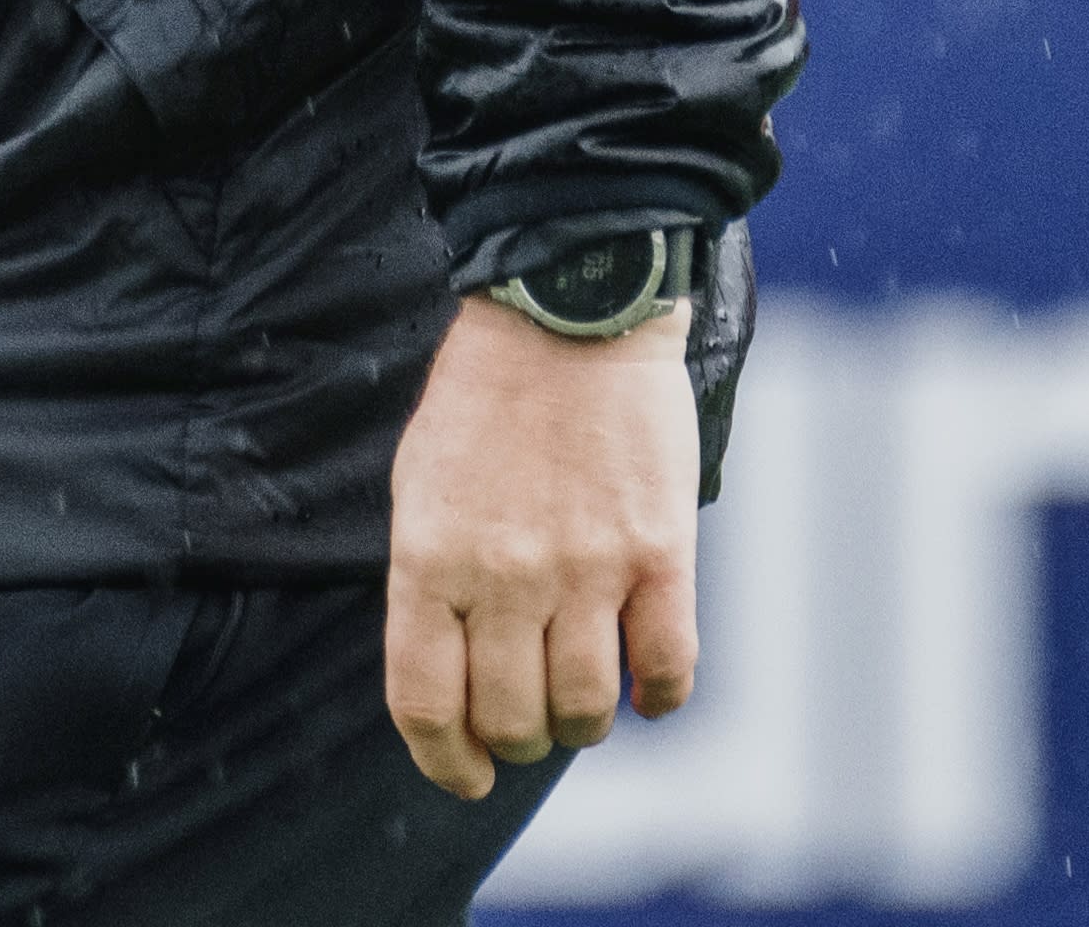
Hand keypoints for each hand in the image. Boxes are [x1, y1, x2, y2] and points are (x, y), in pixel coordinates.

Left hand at [381, 289, 698, 795]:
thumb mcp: (421, 485)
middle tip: (527, 720)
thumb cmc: (486, 398)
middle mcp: (503, 575)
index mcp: (430, 559)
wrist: (571, 312)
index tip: (465, 777)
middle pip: (510, 720)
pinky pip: (667, 669)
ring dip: (583, 723)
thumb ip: (430, 580)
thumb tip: (449, 674)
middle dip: (516, 740)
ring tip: (583, 698)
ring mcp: (585, 567)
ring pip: (586, 709)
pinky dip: (658, 697)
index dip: (445, 761)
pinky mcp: (659, 552)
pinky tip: (648, 687)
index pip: (426, 703)